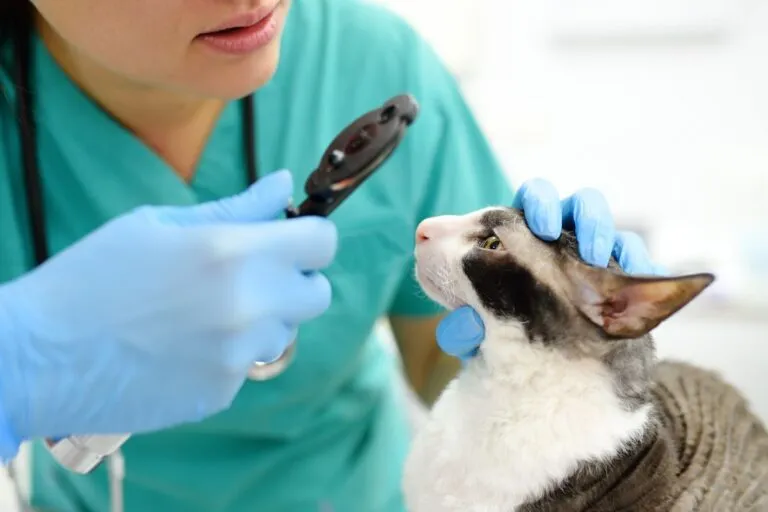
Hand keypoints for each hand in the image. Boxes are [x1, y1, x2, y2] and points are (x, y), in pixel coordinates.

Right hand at [0, 170, 336, 456]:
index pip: (322, 242)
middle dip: (294, 282)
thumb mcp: (159, 224)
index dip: (310, 238)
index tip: (292, 241)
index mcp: (232, 251)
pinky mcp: (222, 392)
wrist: (40, 355)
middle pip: (317, 294)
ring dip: (261, 321)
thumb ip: (235, 207)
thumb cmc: (93, 276)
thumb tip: (284, 184)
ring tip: (204, 315)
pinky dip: (228, 355)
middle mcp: (247, 305)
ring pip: (284, 333)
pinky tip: (183, 347)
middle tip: (253, 278)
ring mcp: (237, 355)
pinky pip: (248, 366)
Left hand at [435, 178, 664, 360]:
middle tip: (563, 235)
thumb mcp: (473, 308)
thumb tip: (431, 257)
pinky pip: (635, 264)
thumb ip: (454, 288)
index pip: (535, 200)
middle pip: (578, 206)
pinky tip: (633, 274)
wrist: (534, 368)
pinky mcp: (620, 283)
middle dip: (574, 213)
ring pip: (610, 230)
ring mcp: (595, 258)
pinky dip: (635, 264)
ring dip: (605, 234)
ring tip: (596, 254)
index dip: (537, 202)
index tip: (534, 222)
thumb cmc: (500, 324)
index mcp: (530, 232)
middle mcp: (565, 237)